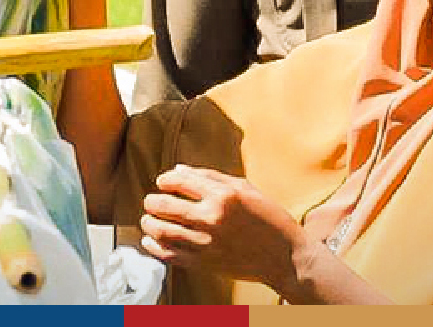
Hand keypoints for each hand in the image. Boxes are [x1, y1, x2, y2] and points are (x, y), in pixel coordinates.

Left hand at [139, 167, 316, 296]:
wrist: (285, 257)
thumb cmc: (269, 218)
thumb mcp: (246, 188)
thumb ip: (211, 177)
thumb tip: (179, 169)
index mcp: (224, 195)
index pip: (181, 180)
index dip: (166, 179)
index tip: (162, 182)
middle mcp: (212, 218)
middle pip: (165, 205)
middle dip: (152, 201)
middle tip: (150, 201)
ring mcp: (206, 243)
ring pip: (163, 231)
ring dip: (149, 223)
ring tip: (147, 220)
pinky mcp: (204, 263)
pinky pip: (170, 255)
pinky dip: (155, 247)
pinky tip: (151, 241)